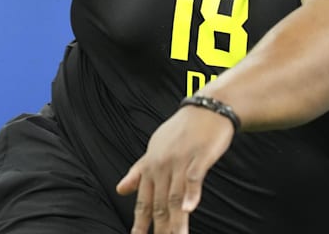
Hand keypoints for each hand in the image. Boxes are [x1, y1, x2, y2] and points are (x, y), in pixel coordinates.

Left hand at [116, 105, 234, 233]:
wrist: (208, 107)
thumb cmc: (183, 130)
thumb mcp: (155, 148)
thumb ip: (139, 171)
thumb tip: (120, 189)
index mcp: (151, 166)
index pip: (143, 201)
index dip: (140, 223)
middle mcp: (163, 165)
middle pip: (159, 203)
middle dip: (159, 228)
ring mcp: (181, 160)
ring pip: (175, 195)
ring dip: (175, 221)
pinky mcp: (200, 155)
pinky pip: (194, 177)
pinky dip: (192, 194)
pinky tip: (189, 209)